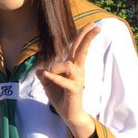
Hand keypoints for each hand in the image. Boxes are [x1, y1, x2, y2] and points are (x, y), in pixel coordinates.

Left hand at [35, 22, 99, 137]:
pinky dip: (54, 77)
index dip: (82, 35)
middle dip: (87, 37)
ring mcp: (77, 79)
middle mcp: (77, 70)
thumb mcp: (48, 84)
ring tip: (49, 75)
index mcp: (72, 66)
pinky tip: (46, 74)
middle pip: (81, 50)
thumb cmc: (60, 96)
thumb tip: (40, 70)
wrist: (68, 114)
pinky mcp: (74, 89)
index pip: (76, 47)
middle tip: (96, 26)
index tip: (92, 24)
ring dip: (56, 68)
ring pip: (68, 65)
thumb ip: (44, 75)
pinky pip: (63, 80)